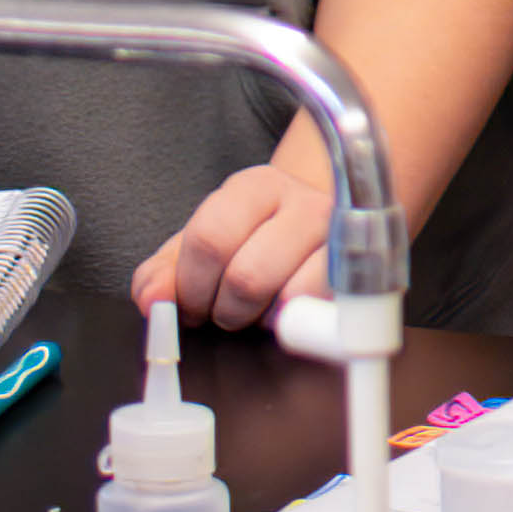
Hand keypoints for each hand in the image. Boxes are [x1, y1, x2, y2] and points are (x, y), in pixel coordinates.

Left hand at [136, 160, 334, 329]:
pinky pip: (319, 312)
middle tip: (223, 310)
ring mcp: (338, 237)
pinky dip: (293, 323)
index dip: (191, 286)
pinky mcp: (359, 271)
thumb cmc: (253, 241)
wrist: (320, 230)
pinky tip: (286, 310)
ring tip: (257, 309)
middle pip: (246, 276)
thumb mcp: (197, 247)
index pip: (210, 239)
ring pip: (285, 297)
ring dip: (260, 318)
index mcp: (254, 187)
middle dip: (223, 310)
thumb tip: (153, 299)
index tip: (191, 301)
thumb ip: (161, 274)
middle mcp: (301, 201)